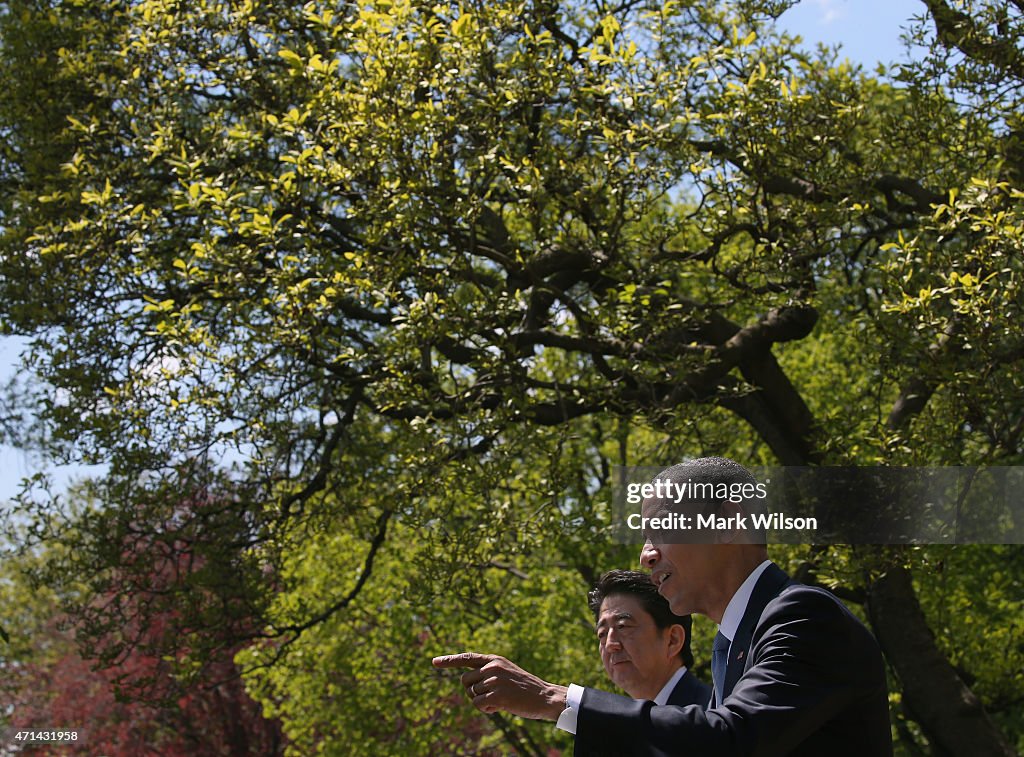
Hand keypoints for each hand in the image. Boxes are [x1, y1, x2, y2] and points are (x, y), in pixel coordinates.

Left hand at [432, 652, 567, 720]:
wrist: (544, 696)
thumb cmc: (525, 687)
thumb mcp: (506, 672)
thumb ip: (488, 672)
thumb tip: (466, 682)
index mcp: (495, 659)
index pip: (467, 658)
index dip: (449, 660)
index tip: (434, 661)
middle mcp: (492, 667)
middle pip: (464, 681)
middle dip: (471, 691)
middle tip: (488, 697)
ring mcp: (494, 680)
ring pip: (471, 694)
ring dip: (482, 702)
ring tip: (500, 701)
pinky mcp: (497, 695)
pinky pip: (477, 704)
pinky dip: (485, 709)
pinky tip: (499, 708)